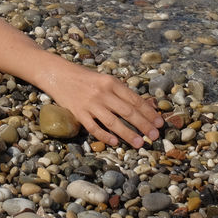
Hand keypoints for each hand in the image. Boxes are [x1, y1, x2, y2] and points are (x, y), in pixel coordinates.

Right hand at [44, 64, 162, 147]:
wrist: (58, 74)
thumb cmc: (86, 78)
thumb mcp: (105, 80)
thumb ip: (121, 92)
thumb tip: (145, 106)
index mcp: (111, 82)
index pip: (135, 100)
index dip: (149, 112)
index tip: (159, 123)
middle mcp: (102, 93)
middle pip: (127, 112)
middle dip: (143, 125)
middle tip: (154, 136)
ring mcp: (90, 104)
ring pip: (113, 122)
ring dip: (128, 134)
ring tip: (140, 143)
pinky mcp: (78, 113)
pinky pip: (94, 128)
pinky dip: (105, 136)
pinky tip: (115, 142)